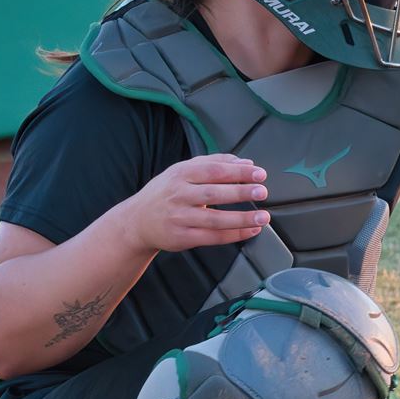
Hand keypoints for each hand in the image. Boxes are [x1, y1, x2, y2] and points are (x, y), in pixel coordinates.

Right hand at [119, 153, 269, 253]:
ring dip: (242, 218)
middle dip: (241, 192)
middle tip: (262, 191)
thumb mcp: (182, 170)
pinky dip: (234, 235)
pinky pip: (212, 237)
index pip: (214, 170)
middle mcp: (179, 195)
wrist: (137, 221)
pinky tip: (250, 231)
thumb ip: (214, 162)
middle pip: (214, 193)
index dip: (238, 171)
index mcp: (181, 174)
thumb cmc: (165, 193)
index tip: (259, 173)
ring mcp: (179, 217)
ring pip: (215, 219)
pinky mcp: (182, 237)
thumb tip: (246, 161)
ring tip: (263, 217)